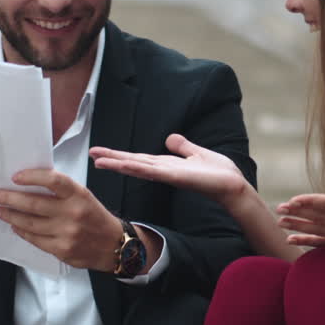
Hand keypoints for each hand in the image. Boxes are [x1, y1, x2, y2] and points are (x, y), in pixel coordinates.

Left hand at [0, 168, 124, 270]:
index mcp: (79, 195)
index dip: (32, 177)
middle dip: (10, 198)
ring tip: (0, 211)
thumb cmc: (94, 217)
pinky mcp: (62, 250)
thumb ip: (60, 191)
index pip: (53, 181)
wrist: (115, 245)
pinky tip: (15, 225)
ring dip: (11, 216)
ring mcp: (66, 233)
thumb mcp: (83, 197)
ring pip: (30, 223)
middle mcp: (73, 213)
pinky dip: (22, 231)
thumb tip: (29, 184)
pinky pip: (35, 239)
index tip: (15, 177)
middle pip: (34, 204)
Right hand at [89, 134, 248, 208]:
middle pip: (132, 163)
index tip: (102, 152)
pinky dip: (137, 168)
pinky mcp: (175, 178)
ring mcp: (167, 175)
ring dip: (117, 164)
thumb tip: (170, 138)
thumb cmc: (219, 173)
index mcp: (167, 165)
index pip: (138, 159)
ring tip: (97, 161)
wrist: (233, 186)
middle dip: (112, 159)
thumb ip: (183, 147)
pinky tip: (124, 165)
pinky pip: (152, 171)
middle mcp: (163, 171)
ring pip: (137, 168)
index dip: (120, 155)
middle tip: (90, 155)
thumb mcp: (198, 153)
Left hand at [276, 160, 324, 271]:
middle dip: (298, 212)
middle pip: (319, 217)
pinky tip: (291, 240)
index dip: (311, 202)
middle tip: (279, 208)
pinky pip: (323, 243)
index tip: (294, 200)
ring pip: (318, 229)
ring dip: (298, 225)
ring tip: (280, 222)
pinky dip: (307, 241)